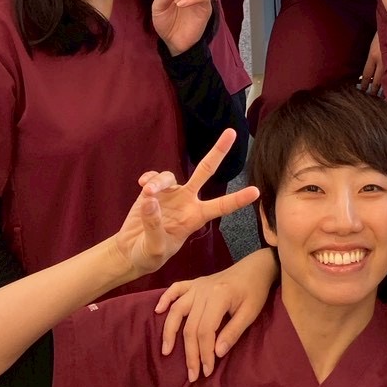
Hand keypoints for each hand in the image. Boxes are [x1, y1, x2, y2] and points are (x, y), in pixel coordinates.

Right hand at [114, 130, 258, 278]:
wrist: (130, 251)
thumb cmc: (149, 254)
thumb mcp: (155, 248)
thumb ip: (154, 225)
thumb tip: (151, 200)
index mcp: (195, 217)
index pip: (221, 207)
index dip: (238, 199)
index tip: (256, 192)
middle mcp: (187, 201)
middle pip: (205, 171)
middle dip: (218, 151)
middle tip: (232, 132)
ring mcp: (171, 193)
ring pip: (169, 176)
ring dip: (158, 182)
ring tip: (147, 193)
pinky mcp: (152, 190)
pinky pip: (154, 177)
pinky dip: (148, 179)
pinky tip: (141, 186)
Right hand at [155, 249, 277, 379]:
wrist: (256, 267)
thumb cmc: (255, 291)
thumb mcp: (250, 313)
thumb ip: (233, 332)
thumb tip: (217, 353)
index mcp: (219, 297)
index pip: (206, 331)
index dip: (204, 353)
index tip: (207, 371)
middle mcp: (204, 290)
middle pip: (190, 326)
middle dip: (190, 353)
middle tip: (193, 374)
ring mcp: (197, 285)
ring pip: (177, 310)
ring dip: (170, 331)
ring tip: (166, 351)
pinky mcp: (195, 283)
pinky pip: (176, 289)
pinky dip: (165, 299)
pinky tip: (158, 311)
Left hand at [357, 34, 383, 94]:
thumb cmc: (385, 30)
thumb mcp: (375, 42)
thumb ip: (373, 55)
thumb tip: (371, 68)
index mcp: (373, 55)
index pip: (366, 74)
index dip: (364, 84)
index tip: (363, 89)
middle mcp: (383, 61)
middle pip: (377, 81)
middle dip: (374, 90)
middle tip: (373, 96)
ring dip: (386, 88)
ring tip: (385, 96)